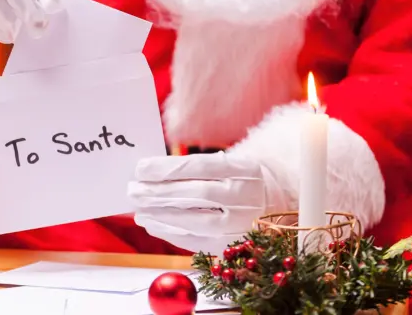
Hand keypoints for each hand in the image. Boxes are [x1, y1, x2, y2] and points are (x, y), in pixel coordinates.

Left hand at [130, 152, 277, 254]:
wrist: (278, 204)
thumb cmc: (240, 179)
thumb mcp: (229, 164)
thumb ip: (195, 168)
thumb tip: (149, 173)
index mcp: (246, 169)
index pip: (199, 166)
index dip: (166, 168)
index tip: (140, 168)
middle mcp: (248, 197)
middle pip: (195, 194)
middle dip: (158, 193)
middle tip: (133, 191)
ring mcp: (244, 225)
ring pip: (195, 221)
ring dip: (161, 216)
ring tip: (138, 210)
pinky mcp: (235, 246)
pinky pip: (198, 242)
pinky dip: (171, 233)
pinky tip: (153, 225)